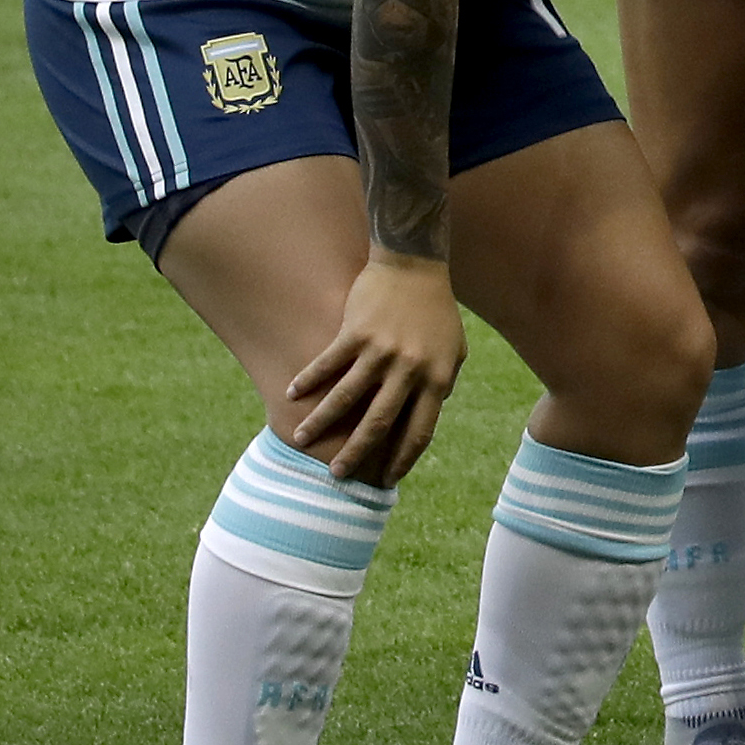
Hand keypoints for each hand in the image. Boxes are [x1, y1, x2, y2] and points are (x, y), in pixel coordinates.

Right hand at [290, 250, 465, 484]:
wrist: (416, 264)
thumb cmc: (436, 310)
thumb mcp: (454, 349)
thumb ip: (443, 382)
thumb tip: (429, 415)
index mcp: (438, 377)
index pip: (421, 430)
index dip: (403, 458)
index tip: (387, 480)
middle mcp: (411, 369)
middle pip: (379, 424)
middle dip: (356, 453)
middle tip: (337, 474)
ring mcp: (382, 351)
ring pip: (345, 398)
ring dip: (320, 422)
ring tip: (300, 440)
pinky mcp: (356, 333)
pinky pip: (326, 364)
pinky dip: (307, 381)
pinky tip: (290, 394)